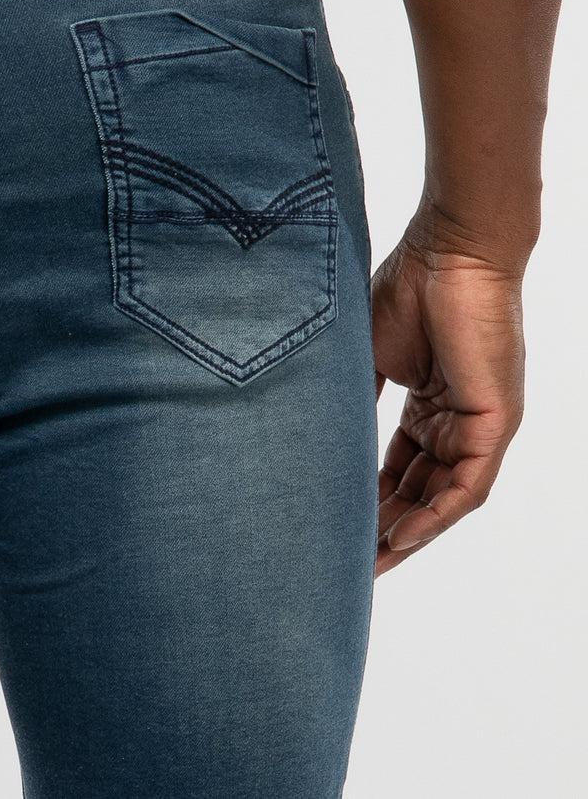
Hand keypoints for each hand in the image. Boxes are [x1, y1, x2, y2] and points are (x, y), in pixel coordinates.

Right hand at [371, 210, 526, 576]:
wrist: (447, 251)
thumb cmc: (409, 287)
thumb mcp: (367, 356)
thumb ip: (354, 399)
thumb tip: (319, 433)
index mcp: (430, 405)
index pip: (400, 468)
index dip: (370, 501)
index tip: (335, 528)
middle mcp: (457, 422)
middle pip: (421, 490)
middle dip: (386, 528)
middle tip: (348, 560)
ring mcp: (479, 425)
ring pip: (445, 497)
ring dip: (409, 533)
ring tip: (370, 563)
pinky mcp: (495, 423)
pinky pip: (469, 486)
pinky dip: (436, 515)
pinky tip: (403, 538)